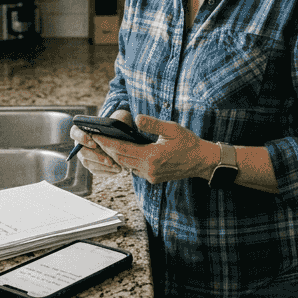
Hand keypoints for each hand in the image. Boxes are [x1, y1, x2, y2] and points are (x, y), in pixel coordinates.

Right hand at [70, 110, 131, 178]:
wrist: (119, 134)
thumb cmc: (116, 125)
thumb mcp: (117, 119)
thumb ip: (114, 121)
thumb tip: (115, 129)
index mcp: (81, 129)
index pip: (74, 133)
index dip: (81, 138)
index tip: (93, 142)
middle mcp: (79, 144)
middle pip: (82, 152)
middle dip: (97, 157)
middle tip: (110, 161)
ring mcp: (84, 156)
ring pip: (88, 163)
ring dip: (103, 166)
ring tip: (118, 167)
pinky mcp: (91, 165)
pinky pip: (95, 170)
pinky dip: (106, 171)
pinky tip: (117, 170)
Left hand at [90, 114, 217, 183]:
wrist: (201, 161)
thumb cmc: (188, 143)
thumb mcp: (172, 129)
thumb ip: (153, 124)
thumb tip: (137, 118)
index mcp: (152, 157)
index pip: (122, 149)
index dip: (107, 142)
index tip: (96, 136)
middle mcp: (148, 169)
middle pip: (121, 159)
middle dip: (107, 148)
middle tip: (95, 138)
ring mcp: (150, 176)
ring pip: (126, 165)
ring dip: (115, 155)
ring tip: (105, 144)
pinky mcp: (153, 178)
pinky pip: (134, 169)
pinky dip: (126, 160)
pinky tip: (122, 152)